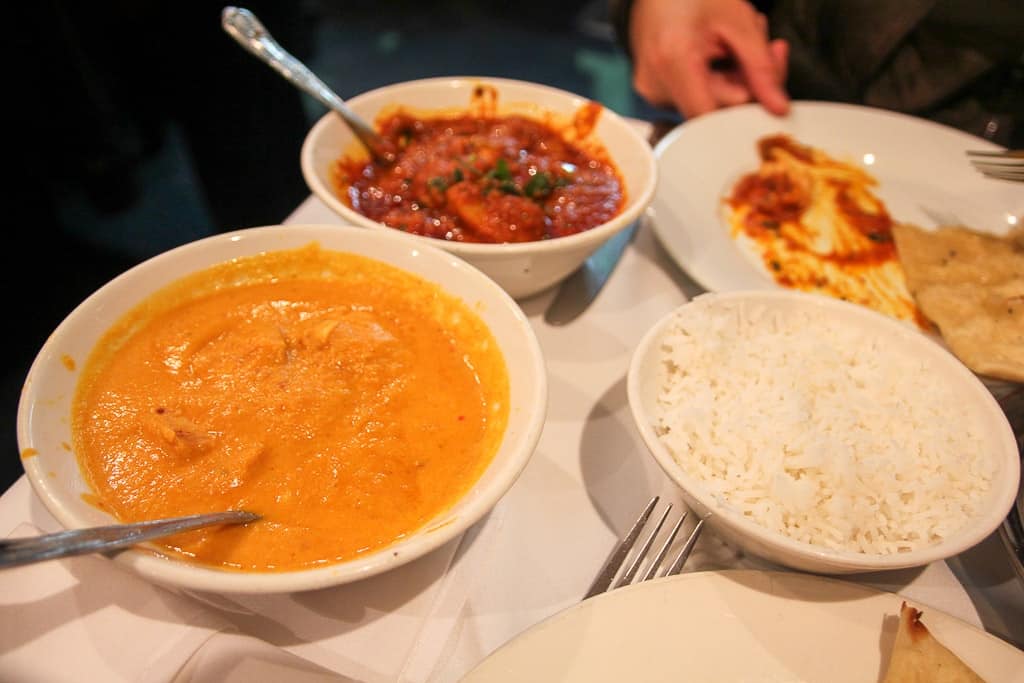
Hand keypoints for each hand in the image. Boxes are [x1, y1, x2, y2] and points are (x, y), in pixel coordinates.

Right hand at [628, 0, 789, 118]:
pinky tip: (721, 55)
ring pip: (711, 106)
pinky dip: (718, 82)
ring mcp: (653, 92)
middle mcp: (656, 85)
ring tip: (736, 43)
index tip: (768, 88)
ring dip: (735, 81)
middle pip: (716, 110)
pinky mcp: (656, 93)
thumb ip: (762, 68)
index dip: (745, 109)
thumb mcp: (739, 21)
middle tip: (766, 50)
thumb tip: (778, 108)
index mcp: (673, 61)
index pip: (713, 115)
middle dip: (748, 85)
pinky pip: (698, 99)